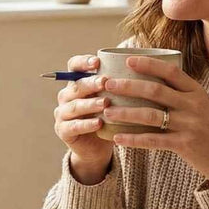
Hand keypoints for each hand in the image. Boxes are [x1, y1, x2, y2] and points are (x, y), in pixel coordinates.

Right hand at [53, 54, 113, 183]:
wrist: (97, 147)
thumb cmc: (108, 117)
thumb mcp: (113, 98)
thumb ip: (118, 84)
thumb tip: (146, 66)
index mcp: (76, 82)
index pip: (73, 66)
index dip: (83, 62)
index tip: (97, 62)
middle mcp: (66, 96)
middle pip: (75, 86)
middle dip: (90, 83)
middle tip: (105, 81)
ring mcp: (62, 114)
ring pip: (74, 106)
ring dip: (90, 104)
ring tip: (105, 103)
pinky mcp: (63, 131)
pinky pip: (74, 126)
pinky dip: (86, 124)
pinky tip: (99, 123)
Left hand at [103, 56, 208, 184]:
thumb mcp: (202, 106)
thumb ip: (181, 95)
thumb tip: (150, 83)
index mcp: (197, 92)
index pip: (171, 71)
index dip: (149, 64)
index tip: (128, 59)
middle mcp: (193, 105)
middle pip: (155, 91)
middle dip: (128, 86)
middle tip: (109, 84)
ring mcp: (189, 125)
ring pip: (150, 115)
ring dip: (126, 113)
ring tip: (107, 111)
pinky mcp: (184, 144)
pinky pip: (153, 140)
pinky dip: (133, 139)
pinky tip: (118, 138)